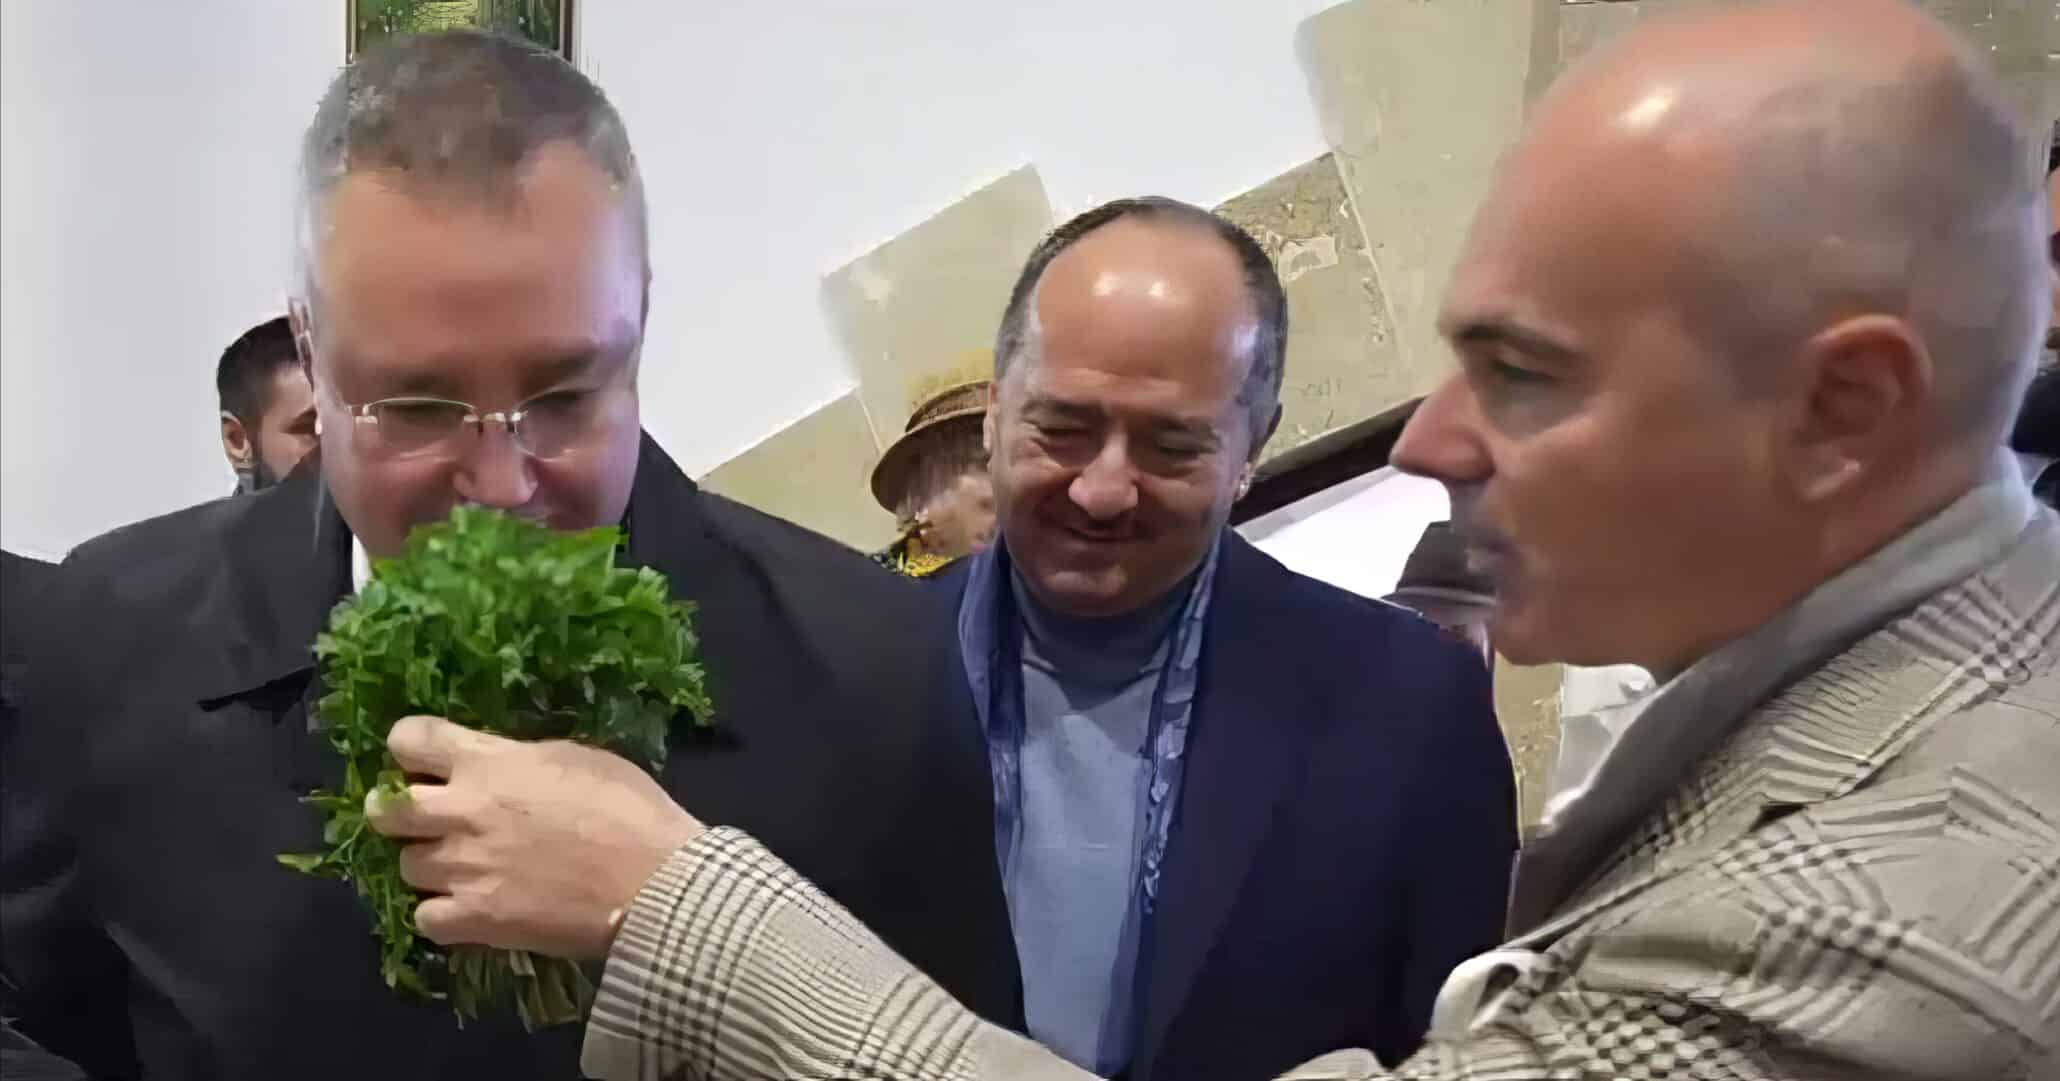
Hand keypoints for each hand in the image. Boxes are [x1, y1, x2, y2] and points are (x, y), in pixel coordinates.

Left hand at [365, 715, 705, 960]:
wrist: (653, 881)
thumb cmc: (629, 808)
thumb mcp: (575, 757)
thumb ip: (520, 759)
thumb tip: (498, 767)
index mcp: (488, 762)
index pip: (410, 738)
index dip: (408, 746)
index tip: (421, 758)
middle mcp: (461, 812)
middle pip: (385, 810)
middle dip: (393, 811)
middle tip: (418, 819)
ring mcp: (462, 869)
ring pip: (406, 867)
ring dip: (429, 866)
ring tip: (460, 870)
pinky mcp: (474, 919)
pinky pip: (425, 919)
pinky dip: (442, 915)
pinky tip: (469, 908)